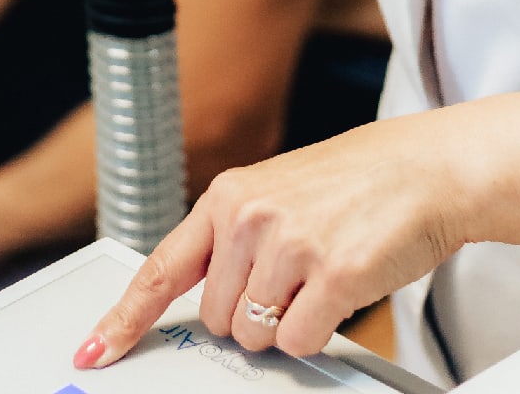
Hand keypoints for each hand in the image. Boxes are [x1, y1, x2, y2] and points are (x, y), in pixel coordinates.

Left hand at [71, 116, 463, 368]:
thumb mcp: (278, 191)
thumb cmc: (356, 182)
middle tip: (292, 273)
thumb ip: (233, 237)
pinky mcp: (330, 276)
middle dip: (249, 311)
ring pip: (253, 336)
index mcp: (228, 194)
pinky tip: (339, 287)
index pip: (163, 268)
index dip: (124, 317)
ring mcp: (288, 245)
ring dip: (285, 321)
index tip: (95, 349)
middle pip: (215, 318)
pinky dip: (316, 331)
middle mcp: (250, 216)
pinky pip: (296, 343)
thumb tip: (203, 297)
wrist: (424, 168)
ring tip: (319, 270)